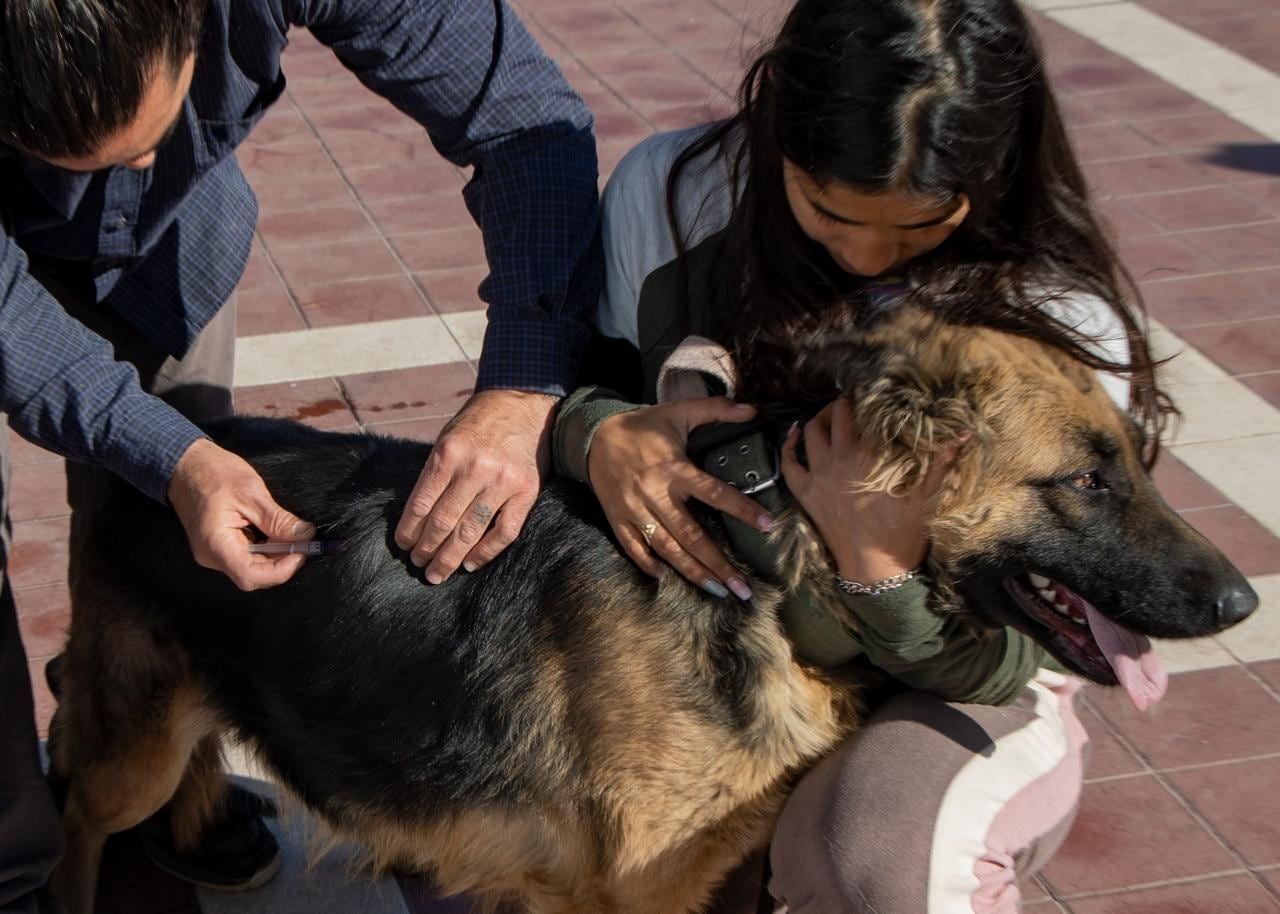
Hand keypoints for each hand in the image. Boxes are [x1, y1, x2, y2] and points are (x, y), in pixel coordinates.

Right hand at [168, 438, 316, 590]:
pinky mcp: (219, 547)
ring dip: (275, 555)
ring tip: (290, 534)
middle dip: (282, 562)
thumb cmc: (213, 472)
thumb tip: (306, 536)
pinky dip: (265, 549)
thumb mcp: (251, 493)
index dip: (281, 569)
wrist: (186, 464)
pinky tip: (276, 533)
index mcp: (216, 544)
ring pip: (251, 568)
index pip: (251, 575)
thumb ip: (278, 519)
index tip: (302, 552)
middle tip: (303, 541)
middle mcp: (212, 556)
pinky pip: (246, 557)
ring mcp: (214, 553)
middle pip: (253, 575)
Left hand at [394, 389, 555, 582]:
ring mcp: (503, 482)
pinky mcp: (526, 491)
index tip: (403, 546)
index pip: (421, 504)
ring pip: (470, 531)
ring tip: (437, 572)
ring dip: (450, 557)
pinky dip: (486, 552)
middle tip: (418, 564)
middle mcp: (475, 468)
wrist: (523, 403)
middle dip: (426, 549)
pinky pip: (505, 531)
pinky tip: (470, 563)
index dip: (409, 531)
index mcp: (448, 454)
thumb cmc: (479, 423)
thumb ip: (436, 474)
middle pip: (443, 522)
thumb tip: (417, 517)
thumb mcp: (448, 439)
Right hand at [587, 397, 771, 599]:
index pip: (714, 493)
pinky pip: (634, 547)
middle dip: (719, 564)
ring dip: (692, 572)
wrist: (593, 435)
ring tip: (717, 590)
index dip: (741, 508)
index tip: (766, 525)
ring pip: (667, 548)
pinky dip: (648, 565)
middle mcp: (656, 494)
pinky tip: (666, 579)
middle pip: (692, 535)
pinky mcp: (617, 519)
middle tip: (742, 588)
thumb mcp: (678, 411)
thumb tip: (752, 409)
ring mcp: (635, 510)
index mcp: (674, 468)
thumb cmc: (642, 425)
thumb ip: (715, 410)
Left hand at [780, 399, 956, 584]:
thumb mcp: (926, 494)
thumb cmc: (902, 532)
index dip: (871, 400)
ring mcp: (818, 476)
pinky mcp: (805, 493)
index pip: (867, 414)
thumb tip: (963, 432)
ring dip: (819, 417)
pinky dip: (789, 444)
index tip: (877, 394)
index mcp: (870, 457)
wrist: (875, 568)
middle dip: (844, 403)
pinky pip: (789, 462)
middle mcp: (839, 460)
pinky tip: (795, 433)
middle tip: (854, 402)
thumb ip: (941, 460)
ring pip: (811, 431)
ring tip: (831, 414)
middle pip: (836, 415)